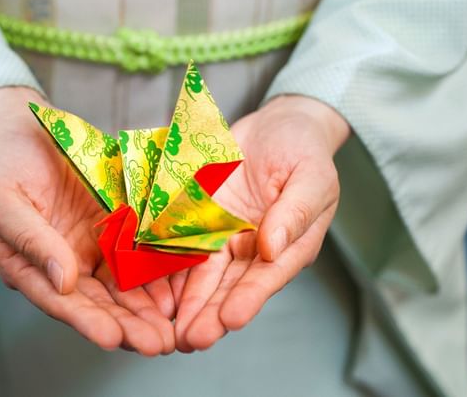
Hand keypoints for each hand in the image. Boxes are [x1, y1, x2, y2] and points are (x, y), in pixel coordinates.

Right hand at [0, 87, 174, 354]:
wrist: (29, 129)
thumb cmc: (6, 163)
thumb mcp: (3, 200)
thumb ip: (30, 239)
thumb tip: (61, 281)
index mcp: (30, 265)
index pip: (59, 301)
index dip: (85, 321)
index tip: (111, 338)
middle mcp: (65, 263)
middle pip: (98, 302)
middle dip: (127, 325)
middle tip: (155, 343)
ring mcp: (94, 246)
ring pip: (123, 285)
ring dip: (147, 308)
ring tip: (171, 328)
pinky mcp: (117, 227)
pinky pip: (139, 253)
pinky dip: (157, 272)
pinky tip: (177, 289)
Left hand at [172, 95, 349, 351]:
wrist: (275, 127)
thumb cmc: (303, 150)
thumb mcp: (311, 177)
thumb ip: (295, 212)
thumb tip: (273, 247)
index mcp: (287, 244)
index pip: (268, 277)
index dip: (250, 299)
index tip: (231, 319)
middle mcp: (254, 248)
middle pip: (230, 286)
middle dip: (211, 314)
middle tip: (192, 340)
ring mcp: (225, 235)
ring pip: (204, 275)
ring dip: (188, 303)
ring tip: (171, 330)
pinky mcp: (200, 219)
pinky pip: (183, 244)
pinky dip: (170, 268)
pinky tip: (155, 290)